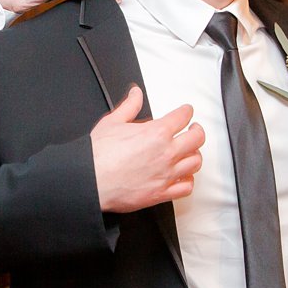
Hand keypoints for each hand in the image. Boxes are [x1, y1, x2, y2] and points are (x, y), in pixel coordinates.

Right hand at [89, 86, 203, 212]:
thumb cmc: (98, 155)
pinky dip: (188, 180)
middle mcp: (166, 153)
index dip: (186, 111)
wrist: (90, 181)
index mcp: (157, 133)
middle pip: (197, 139)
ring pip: (195, 163)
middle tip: (193, 129)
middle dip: (197, 131)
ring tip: (190, 152)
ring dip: (194, 155)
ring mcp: (166, 174)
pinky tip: (183, 176)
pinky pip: (186, 187)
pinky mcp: (161, 193)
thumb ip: (129, 106)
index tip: (186, 111)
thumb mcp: (112, 122)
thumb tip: (135, 94)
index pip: (183, 116)